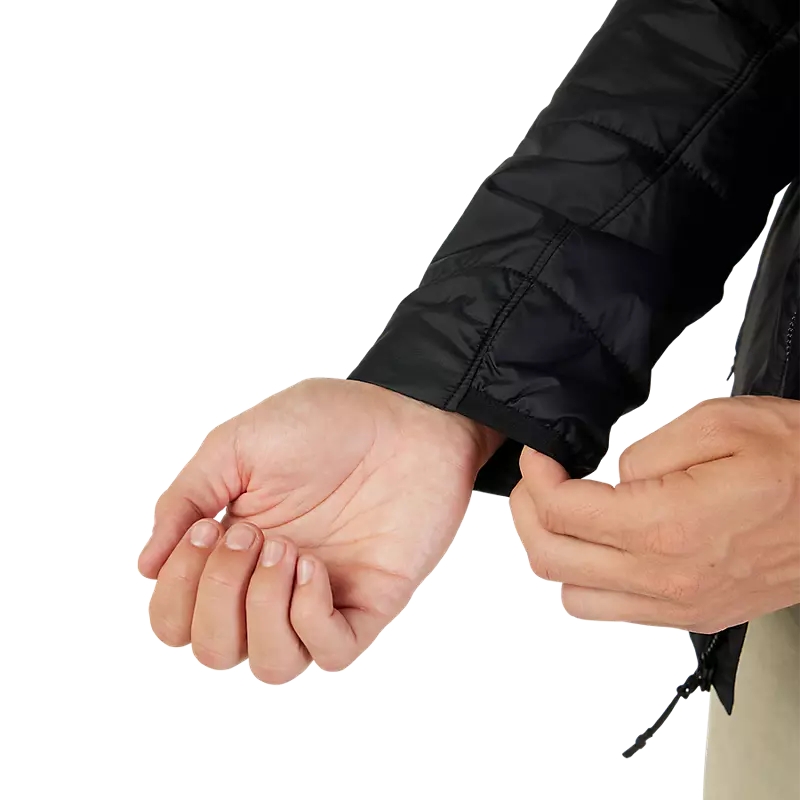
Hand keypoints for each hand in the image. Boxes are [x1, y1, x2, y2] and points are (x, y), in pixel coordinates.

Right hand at [139, 378, 502, 681]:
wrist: (405, 414)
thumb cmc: (324, 422)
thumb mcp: (236, 446)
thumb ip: (184, 500)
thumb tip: (145, 567)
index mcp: (233, 550)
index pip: (176, 617)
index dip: (177, 590)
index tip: (206, 527)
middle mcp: (270, 584)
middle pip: (214, 650)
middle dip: (218, 597)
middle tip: (252, 535)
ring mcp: (320, 597)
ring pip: (270, 667)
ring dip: (263, 612)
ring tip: (286, 551)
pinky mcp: (370, 603)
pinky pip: (329, 654)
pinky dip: (309, 618)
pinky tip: (315, 566)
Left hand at [509, 396, 799, 633]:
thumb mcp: (719, 423)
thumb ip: (645, 453)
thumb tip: (612, 479)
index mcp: (667, 524)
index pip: (560, 512)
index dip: (536, 477)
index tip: (539, 455)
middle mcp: (666, 577)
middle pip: (551, 559)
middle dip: (529, 513)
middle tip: (539, 481)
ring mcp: (680, 606)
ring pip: (573, 596)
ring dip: (556, 552)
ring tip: (568, 513)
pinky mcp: (695, 617)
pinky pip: (613, 610)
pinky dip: (590, 579)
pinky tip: (606, 543)